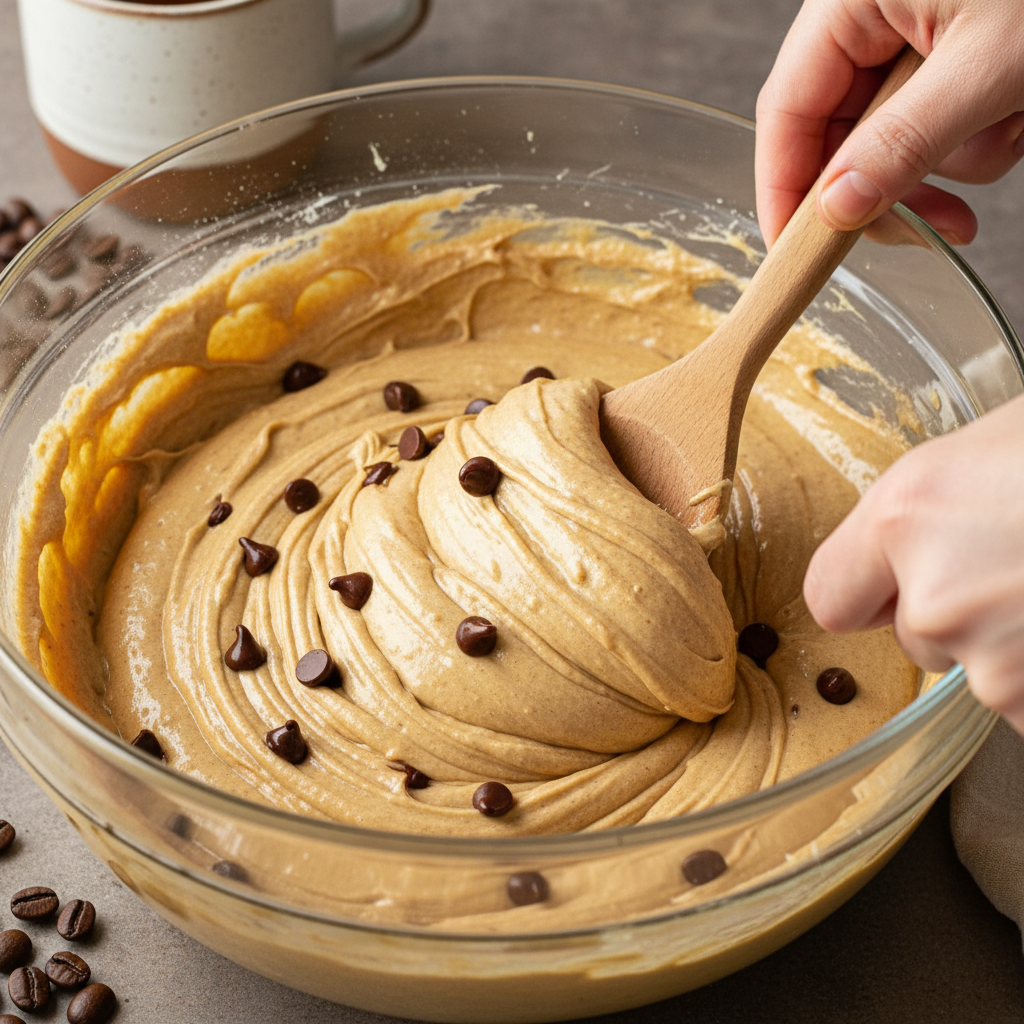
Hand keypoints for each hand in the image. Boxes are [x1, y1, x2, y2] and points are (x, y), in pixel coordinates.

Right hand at [756, 0, 1023, 247]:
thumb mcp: (989, 62)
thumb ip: (904, 142)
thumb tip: (837, 211)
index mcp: (851, 1)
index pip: (787, 113)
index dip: (785, 191)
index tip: (799, 256)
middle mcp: (871, 18)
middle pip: (842, 136)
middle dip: (897, 183)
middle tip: (937, 228)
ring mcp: (911, 38)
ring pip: (898, 141)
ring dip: (959, 156)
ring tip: (1016, 121)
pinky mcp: (950, 54)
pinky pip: (940, 125)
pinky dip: (982, 135)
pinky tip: (1018, 113)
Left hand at [804, 394, 1023, 732]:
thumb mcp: (998, 448)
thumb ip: (936, 511)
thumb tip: (919, 545)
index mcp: (907, 515)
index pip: (830, 597)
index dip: (871, 593)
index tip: (893, 588)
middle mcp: (936, 597)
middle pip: (917, 638)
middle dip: (963, 614)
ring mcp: (999, 665)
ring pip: (987, 676)